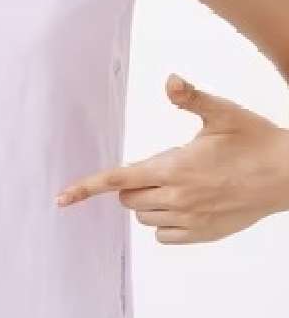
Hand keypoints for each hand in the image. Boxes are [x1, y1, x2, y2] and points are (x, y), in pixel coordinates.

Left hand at [55, 73, 288, 243]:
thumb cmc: (255, 141)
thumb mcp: (223, 112)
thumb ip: (191, 98)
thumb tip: (169, 82)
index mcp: (175, 167)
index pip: (118, 178)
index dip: (87, 187)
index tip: (62, 197)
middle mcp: (178, 197)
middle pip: (128, 198)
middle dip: (133, 183)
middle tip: (160, 166)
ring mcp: (191, 220)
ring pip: (145, 218)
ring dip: (148, 202)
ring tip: (176, 183)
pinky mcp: (203, 234)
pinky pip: (165, 236)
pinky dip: (165, 223)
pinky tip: (184, 204)